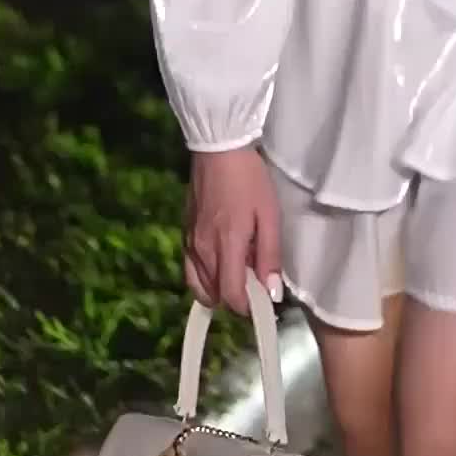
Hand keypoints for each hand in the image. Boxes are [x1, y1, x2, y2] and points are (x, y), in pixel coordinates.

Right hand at [183, 147, 282, 316]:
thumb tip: (271, 292)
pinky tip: (222, 260)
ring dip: (219, 288)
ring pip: (199, 286)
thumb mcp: (269, 215)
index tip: (264, 299)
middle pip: (214, 295)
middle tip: (254, 279)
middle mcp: (202, 251)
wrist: (218, 148)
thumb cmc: (249, 179)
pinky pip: (191, 270)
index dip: (248, 306)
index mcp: (226, 246)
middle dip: (235, 297)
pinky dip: (205, 276)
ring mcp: (189, 243)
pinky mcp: (184, 234)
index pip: (231, 296)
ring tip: (238, 270)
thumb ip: (270, 255)